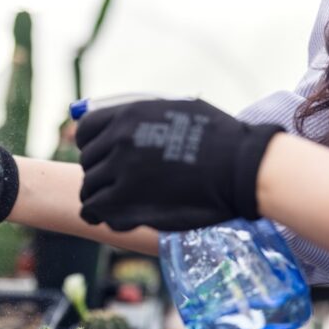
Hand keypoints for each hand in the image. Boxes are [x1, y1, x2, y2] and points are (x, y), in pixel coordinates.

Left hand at [75, 99, 283, 230]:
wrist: (242, 168)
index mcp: (128, 114)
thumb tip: (120, 122)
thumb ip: (144, 116)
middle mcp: (119, 139)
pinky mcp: (127, 201)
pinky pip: (97, 210)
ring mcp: (121, 170)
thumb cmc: (220, 139)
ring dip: (102, 198)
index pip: (86, 130)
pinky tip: (122, 218)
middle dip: (102, 174)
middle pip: (88, 162)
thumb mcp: (177, 110)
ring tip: (122, 205)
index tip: (105, 157)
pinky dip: (105, 216)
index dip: (92, 145)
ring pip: (89, 188)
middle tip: (122, 186)